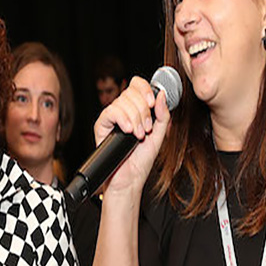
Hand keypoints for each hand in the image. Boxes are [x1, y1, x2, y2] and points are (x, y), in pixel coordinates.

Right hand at [93, 77, 171, 197]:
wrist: (129, 179)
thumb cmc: (141, 161)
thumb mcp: (159, 135)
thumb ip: (163, 115)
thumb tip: (162, 94)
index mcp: (137, 110)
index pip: (137, 86)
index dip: (145, 90)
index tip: (153, 103)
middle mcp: (123, 111)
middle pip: (131, 92)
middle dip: (143, 110)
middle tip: (146, 128)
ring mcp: (112, 118)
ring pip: (123, 101)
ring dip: (135, 118)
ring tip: (138, 135)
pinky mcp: (102, 125)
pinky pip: (111, 111)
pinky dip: (123, 119)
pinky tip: (128, 131)